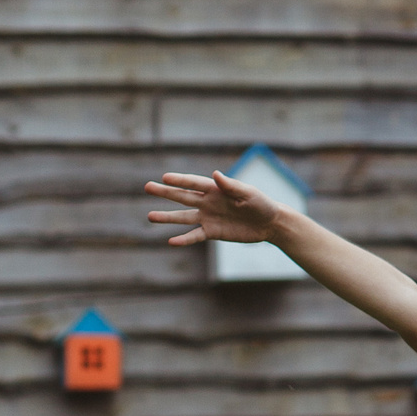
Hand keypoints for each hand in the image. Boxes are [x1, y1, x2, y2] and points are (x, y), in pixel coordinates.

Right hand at [145, 170, 288, 245]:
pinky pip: (195, 236)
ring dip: (167, 217)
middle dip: (165, 192)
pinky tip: (171, 241)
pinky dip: (184, 239)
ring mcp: (208, 217)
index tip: (164, 177)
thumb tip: (215, 174)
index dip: (180, 180)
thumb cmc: (261, 203)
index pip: (194, 182)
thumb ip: (231, 185)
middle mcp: (208, 202)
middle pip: (183, 196)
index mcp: (216, 189)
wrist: (269, 223)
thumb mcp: (248, 194)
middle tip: (147, 186)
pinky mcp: (212, 232)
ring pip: (184, 217)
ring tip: (150, 216)